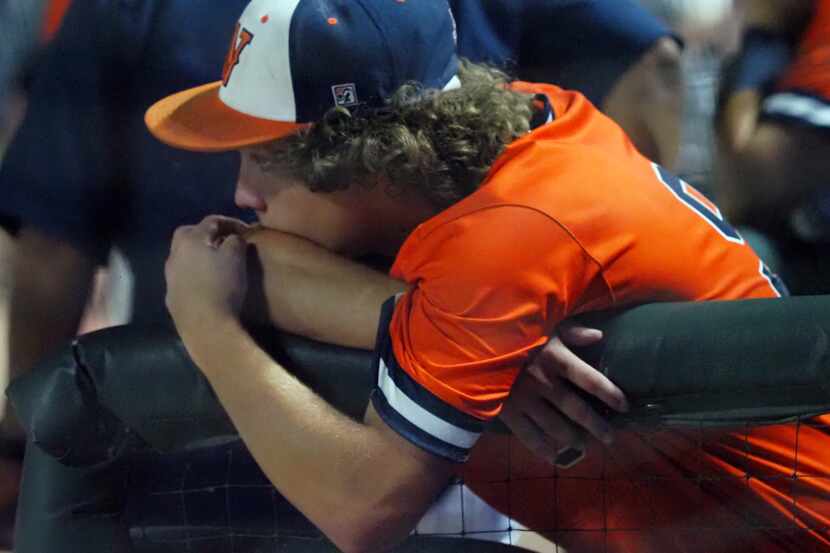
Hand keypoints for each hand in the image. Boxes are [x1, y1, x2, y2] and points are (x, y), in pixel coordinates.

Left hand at [165, 215, 250, 337]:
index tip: (247, 231)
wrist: (206, 326)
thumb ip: (235, 240)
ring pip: (184, 257)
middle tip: (226, 241)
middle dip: (208, 234)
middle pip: (189, 235)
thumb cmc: (223, 285)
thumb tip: (232, 238)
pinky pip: (184, 277)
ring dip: (200, 255)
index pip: (211, 221)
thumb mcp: (236, 256)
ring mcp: (170, 278)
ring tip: (217, 263)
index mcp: (190, 240)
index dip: (232, 222)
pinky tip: (208, 284)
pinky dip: (196, 275)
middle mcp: (175, 255)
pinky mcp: (172, 297)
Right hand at [500, 324, 628, 466]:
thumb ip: (572, 331)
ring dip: (573, 438)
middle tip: (610, 438)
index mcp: (557, 358)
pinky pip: (529, 436)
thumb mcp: (544, 324)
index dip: (611, 394)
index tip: (624, 406)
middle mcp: (545, 383)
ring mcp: (526, 400)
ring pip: (556, 426)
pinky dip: (544, 449)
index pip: (592, 380)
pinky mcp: (508, 412)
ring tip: (584, 446)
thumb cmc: (513, 330)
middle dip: (597, 426)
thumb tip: (599, 336)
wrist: (475, 344)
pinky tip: (554, 455)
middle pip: (578, 410)